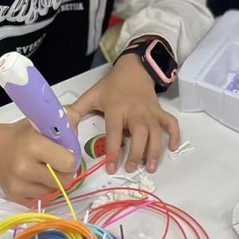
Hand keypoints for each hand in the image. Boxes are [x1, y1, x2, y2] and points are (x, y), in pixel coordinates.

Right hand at [0, 115, 79, 202]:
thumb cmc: (21, 135)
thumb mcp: (41, 121)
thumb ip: (66, 119)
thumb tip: (82, 119)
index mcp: (33, 145)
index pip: (68, 162)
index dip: (71, 157)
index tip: (66, 152)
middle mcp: (25, 168)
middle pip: (64, 180)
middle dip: (65, 171)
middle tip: (58, 162)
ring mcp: (19, 186)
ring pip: (54, 191)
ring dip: (54, 181)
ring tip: (44, 168)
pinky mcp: (16, 198)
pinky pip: (42, 199)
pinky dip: (42, 190)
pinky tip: (35, 178)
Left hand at [72, 53, 179, 174]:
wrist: (133, 69)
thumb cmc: (111, 86)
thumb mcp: (92, 95)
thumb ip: (76, 111)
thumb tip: (63, 127)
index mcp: (116, 108)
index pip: (114, 132)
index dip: (113, 151)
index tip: (111, 167)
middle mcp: (134, 111)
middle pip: (139, 134)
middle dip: (136, 153)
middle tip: (131, 169)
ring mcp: (149, 112)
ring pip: (156, 132)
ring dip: (154, 151)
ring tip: (150, 168)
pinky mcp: (159, 111)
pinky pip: (171, 123)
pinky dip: (175, 135)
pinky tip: (172, 148)